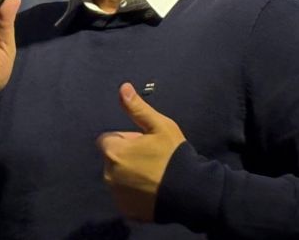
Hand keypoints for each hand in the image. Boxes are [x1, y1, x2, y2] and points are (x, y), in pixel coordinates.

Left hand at [97, 83, 185, 220]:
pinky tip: (153, 190)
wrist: (189, 191)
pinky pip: (125, 197)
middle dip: (127, 157)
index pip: (108, 139)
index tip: (144, 143)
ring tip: (154, 175)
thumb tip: (123, 87)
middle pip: (113, 159)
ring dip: (129, 175)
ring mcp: (117, 195)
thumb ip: (137, 108)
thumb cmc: (174, 154)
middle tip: (152, 158)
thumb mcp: (159, 126)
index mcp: (113, 151)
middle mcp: (109, 174)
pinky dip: (134, 194)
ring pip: (118, 179)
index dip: (126, 139)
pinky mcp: (126, 211)